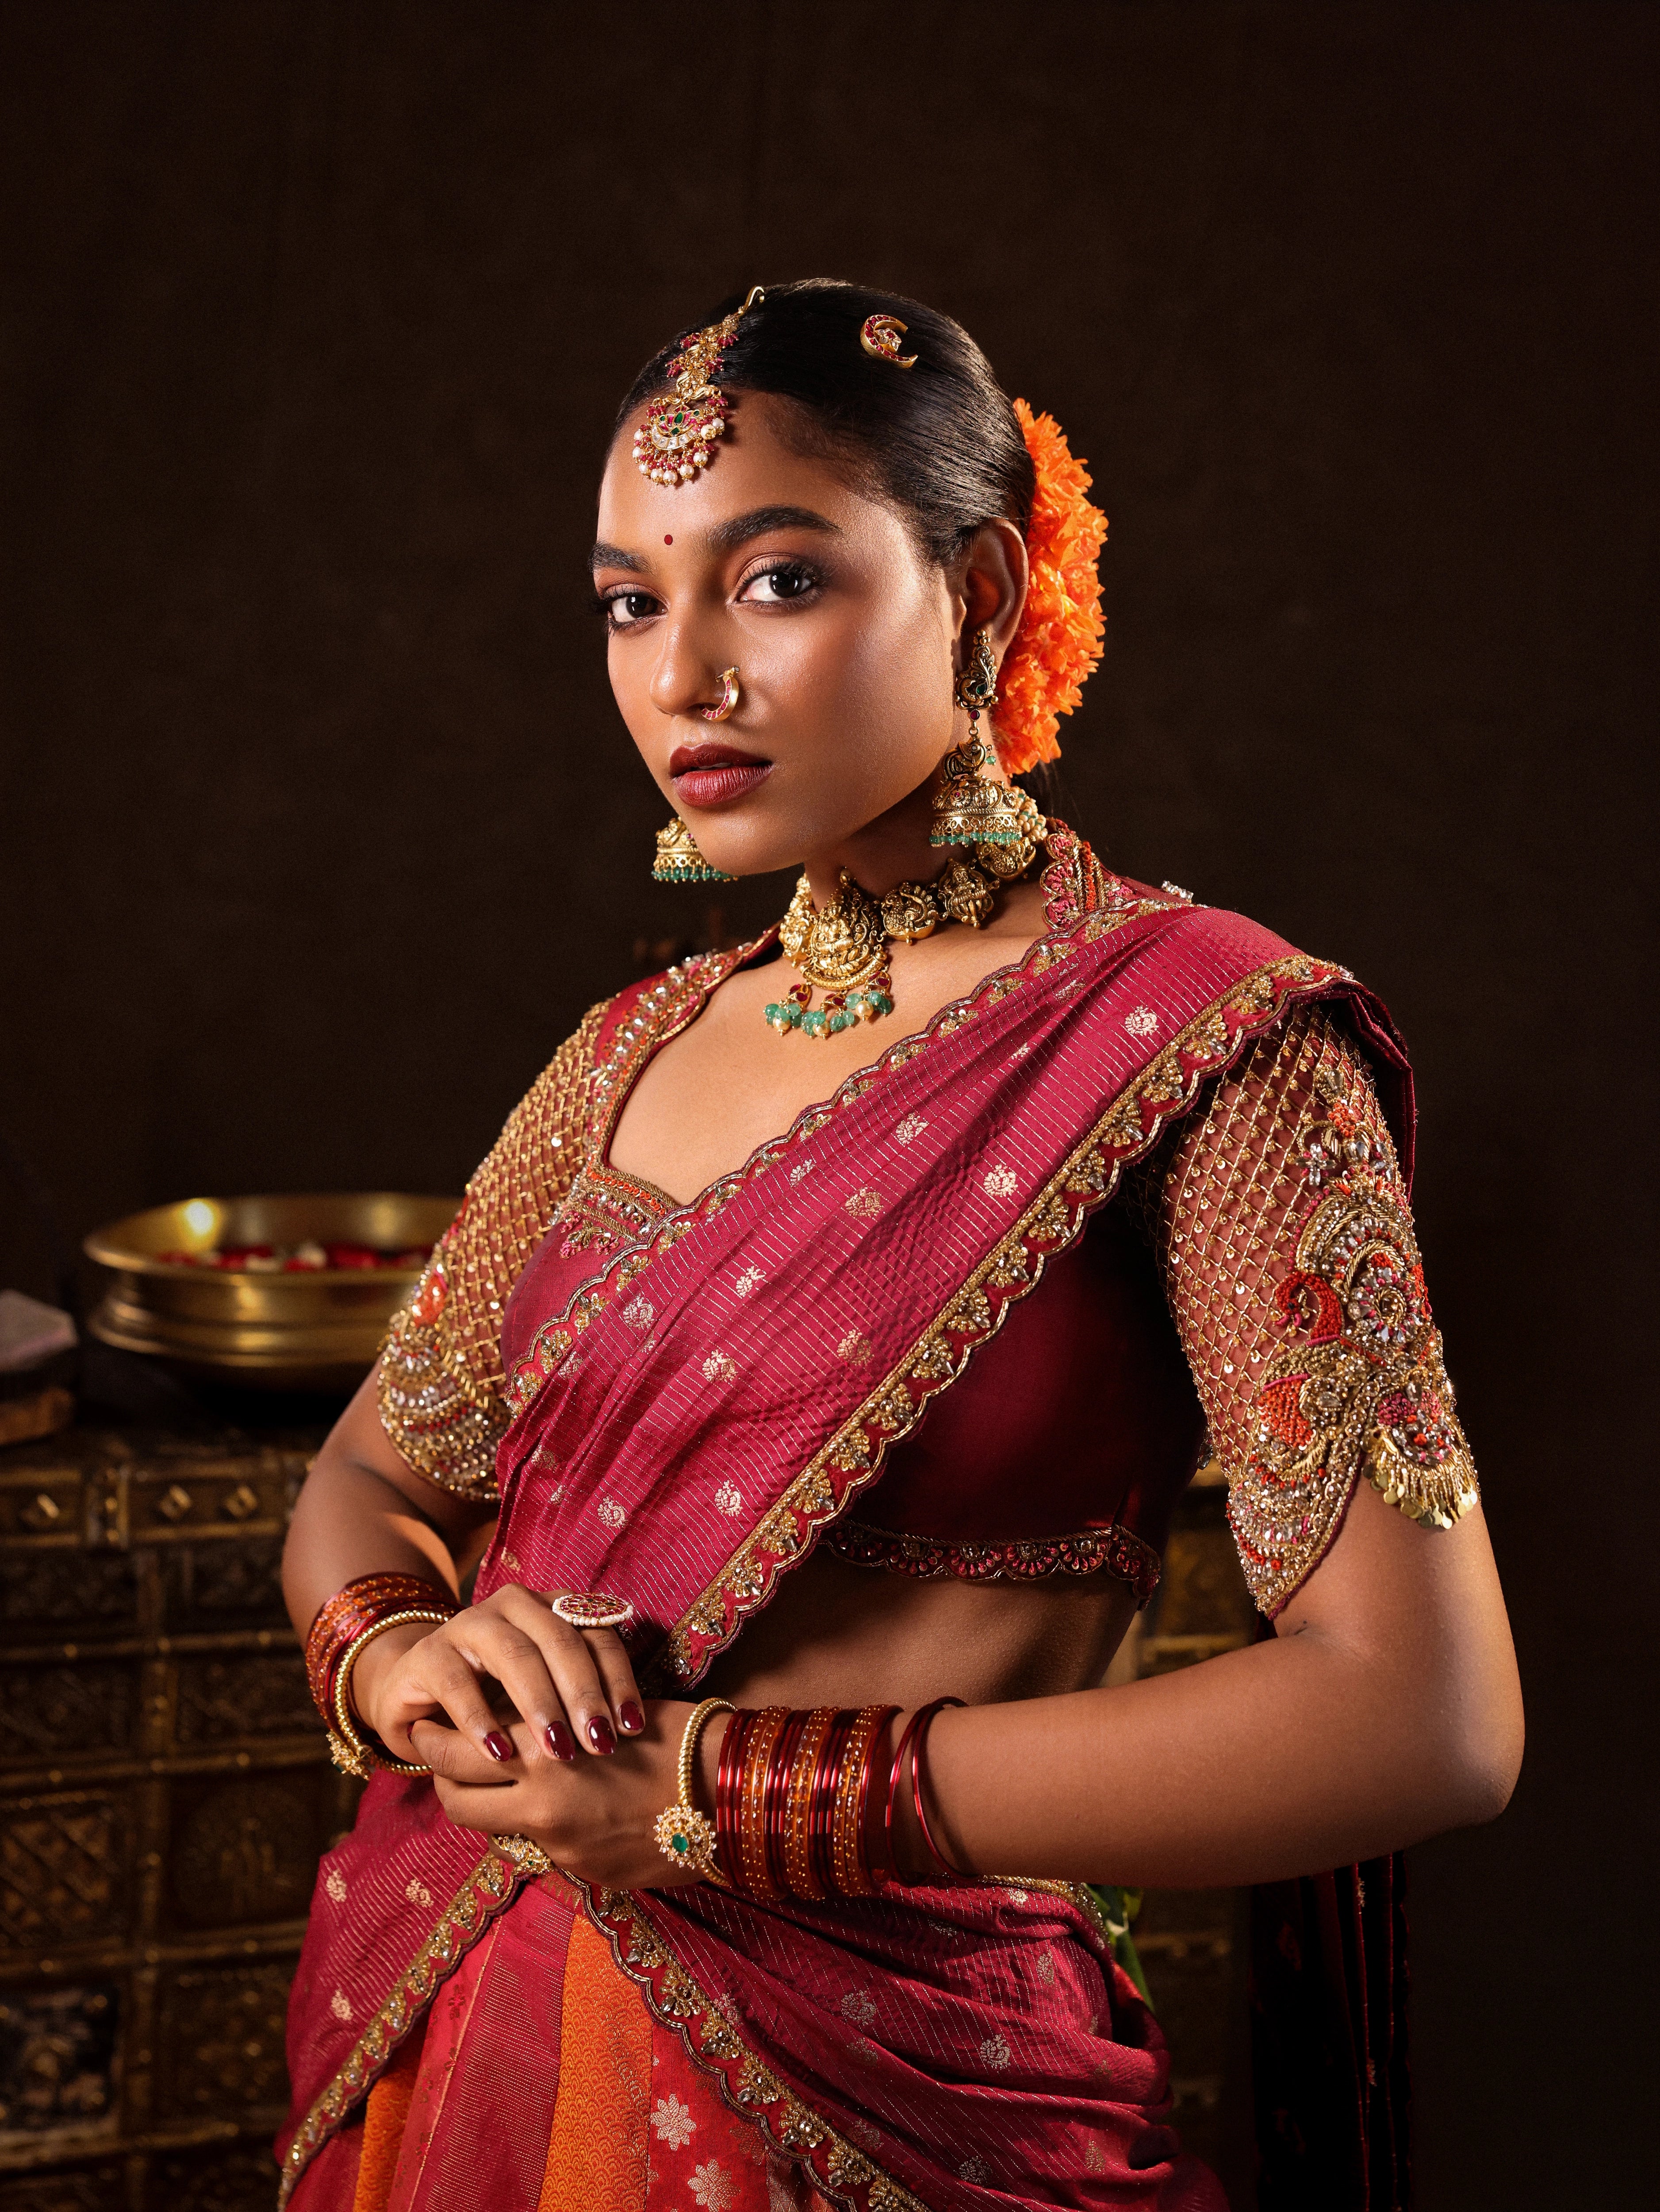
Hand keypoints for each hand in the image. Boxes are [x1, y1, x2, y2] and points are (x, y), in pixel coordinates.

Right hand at [350, 1583, 645, 1769]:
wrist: (422, 1694)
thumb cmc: (501, 1699)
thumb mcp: (547, 1694)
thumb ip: (584, 1695)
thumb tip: (635, 1729)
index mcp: (552, 1608)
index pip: (598, 1635)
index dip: (618, 1679)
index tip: (632, 1727)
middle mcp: (514, 1605)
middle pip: (561, 1641)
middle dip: (585, 1694)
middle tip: (601, 1743)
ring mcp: (469, 1624)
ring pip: (515, 1656)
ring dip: (540, 1705)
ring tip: (558, 1749)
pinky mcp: (429, 1653)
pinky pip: (458, 1682)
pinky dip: (480, 1720)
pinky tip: (498, 1754)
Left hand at [417, 1699, 710, 1887]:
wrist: (725, 1793)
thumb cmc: (671, 1734)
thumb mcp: (597, 1709)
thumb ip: (547, 1721)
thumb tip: (506, 1722)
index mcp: (541, 1752)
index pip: (453, 1753)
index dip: (432, 1738)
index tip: (428, 1723)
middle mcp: (537, 1802)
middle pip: (455, 1798)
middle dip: (442, 1776)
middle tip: (442, 1754)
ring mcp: (557, 1843)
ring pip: (489, 1828)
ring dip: (484, 1804)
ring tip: (496, 1778)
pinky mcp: (580, 1870)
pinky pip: (537, 1846)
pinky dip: (534, 1824)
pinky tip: (559, 1803)